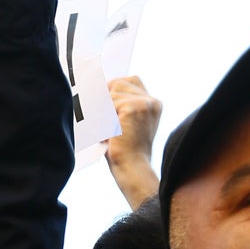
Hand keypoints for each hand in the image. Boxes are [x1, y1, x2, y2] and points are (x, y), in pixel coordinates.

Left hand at [105, 76, 163, 209]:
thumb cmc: (123, 149)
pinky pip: (109, 102)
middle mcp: (152, 101)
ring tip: (107, 128)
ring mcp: (145, 103)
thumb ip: (118, 105)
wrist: (131, 167)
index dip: (113, 88)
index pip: (130, 81)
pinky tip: (108, 130)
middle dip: (106, 97)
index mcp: (153, 103)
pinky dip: (103, 116)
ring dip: (104, 109)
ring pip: (113, 91)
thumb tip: (96, 90)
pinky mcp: (135, 108)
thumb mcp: (123, 122)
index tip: (103, 103)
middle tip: (101, 117)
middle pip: (119, 82)